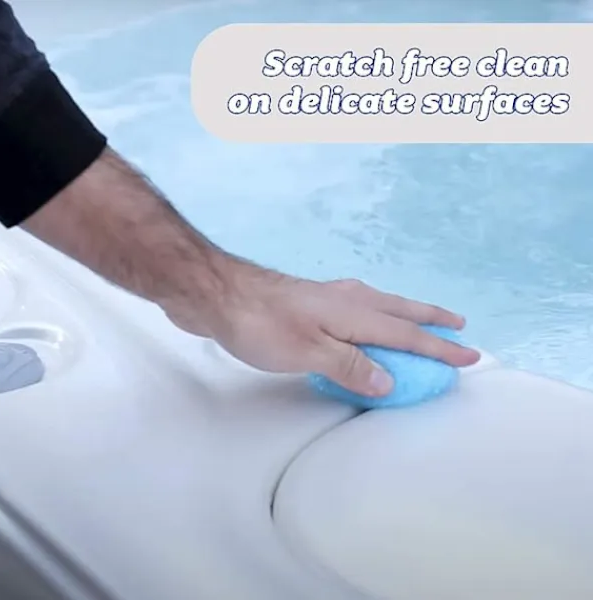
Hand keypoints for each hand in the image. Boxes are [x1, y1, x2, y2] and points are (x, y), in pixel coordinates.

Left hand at [164, 262, 479, 396]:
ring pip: (381, 305)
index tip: (468, 355)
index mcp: (354, 312)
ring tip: (424, 319)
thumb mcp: (307, 352)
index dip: (438, 347)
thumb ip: (349, 365)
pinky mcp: (311, 301)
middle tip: (459, 324)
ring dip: (408, 313)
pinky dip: (379, 315)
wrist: (218, 293)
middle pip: (401, 310)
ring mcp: (329, 297)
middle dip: (431, 320)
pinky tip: (368, 320)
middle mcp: (348, 299)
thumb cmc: (260, 323)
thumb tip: (389, 380)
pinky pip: (360, 308)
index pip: (406, 334)